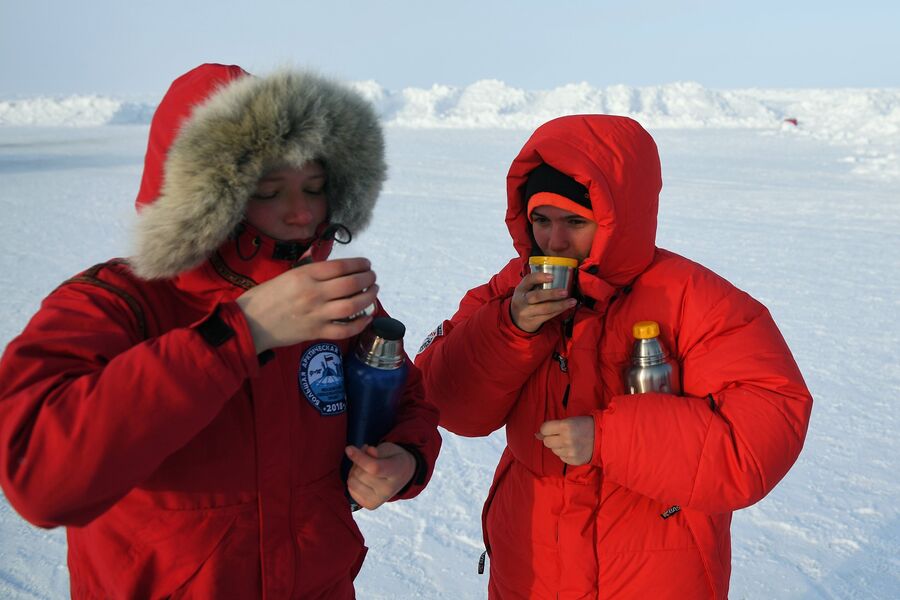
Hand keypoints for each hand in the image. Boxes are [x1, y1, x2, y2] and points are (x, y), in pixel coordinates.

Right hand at [235, 257, 377, 351]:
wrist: (249, 323)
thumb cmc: (266, 296)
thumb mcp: (287, 274)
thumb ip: (310, 269)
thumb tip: (332, 264)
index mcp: (305, 275)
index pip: (340, 266)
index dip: (358, 264)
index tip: (366, 264)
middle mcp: (314, 293)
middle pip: (351, 284)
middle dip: (367, 279)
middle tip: (372, 278)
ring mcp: (316, 314)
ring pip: (352, 306)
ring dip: (368, 298)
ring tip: (373, 292)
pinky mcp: (316, 332)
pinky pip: (344, 329)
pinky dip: (359, 324)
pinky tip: (367, 317)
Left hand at [345, 443, 415, 509]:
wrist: (403, 474)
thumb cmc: (393, 458)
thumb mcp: (388, 449)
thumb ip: (377, 450)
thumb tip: (367, 450)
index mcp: (396, 472)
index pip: (374, 467)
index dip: (359, 457)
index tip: (349, 448)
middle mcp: (388, 490)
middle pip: (360, 474)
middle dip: (358, 461)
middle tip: (365, 455)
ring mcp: (379, 500)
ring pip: (352, 483)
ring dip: (354, 472)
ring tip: (364, 466)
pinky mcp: (370, 505)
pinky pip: (351, 490)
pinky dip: (353, 481)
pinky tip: (362, 477)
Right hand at [510, 271, 576, 332]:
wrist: (516, 321)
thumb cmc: (525, 302)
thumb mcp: (525, 291)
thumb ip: (535, 284)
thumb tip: (559, 276)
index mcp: (520, 289)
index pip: (528, 280)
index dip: (540, 277)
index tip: (553, 276)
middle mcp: (522, 300)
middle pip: (536, 296)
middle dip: (552, 294)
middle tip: (565, 292)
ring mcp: (526, 312)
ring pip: (545, 308)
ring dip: (560, 305)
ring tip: (572, 301)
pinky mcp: (533, 322)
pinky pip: (548, 316)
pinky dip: (558, 311)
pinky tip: (566, 308)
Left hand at [536, 416, 594, 464]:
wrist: (603, 436)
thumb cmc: (585, 425)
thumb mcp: (570, 421)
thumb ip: (553, 427)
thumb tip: (536, 435)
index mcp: (565, 426)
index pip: (544, 429)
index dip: (546, 429)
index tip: (551, 429)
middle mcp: (566, 439)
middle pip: (547, 442)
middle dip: (551, 438)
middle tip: (560, 435)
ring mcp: (570, 451)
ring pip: (553, 450)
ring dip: (558, 446)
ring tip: (569, 442)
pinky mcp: (574, 460)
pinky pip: (561, 457)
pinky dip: (565, 453)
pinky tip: (573, 448)